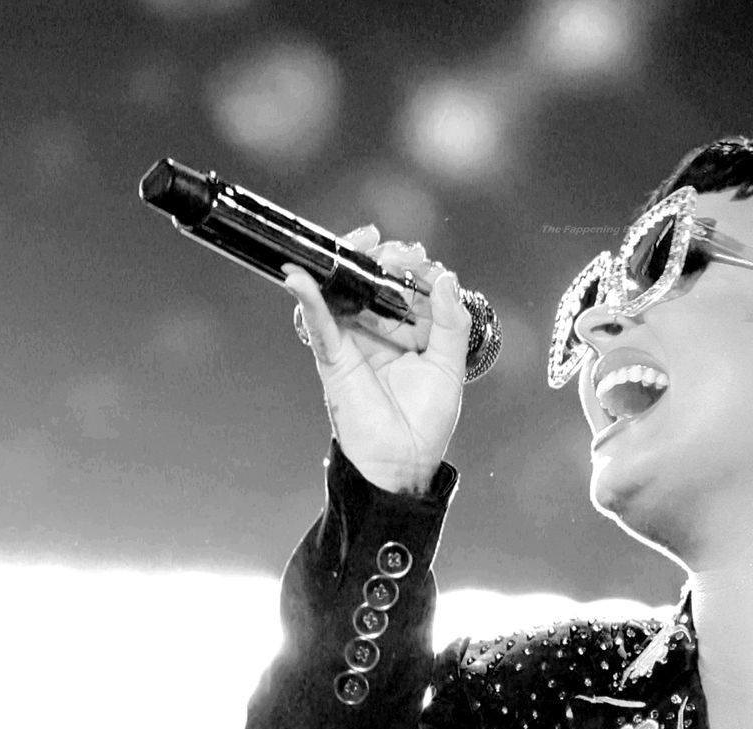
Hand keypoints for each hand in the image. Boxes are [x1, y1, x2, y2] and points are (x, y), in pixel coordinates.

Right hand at [283, 227, 471, 493]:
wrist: (402, 461)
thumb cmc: (425, 422)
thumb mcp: (450, 367)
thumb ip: (452, 323)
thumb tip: (447, 279)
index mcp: (411, 331)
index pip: (407, 285)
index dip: (414, 266)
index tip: (423, 262)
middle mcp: (379, 330)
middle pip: (372, 280)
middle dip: (382, 255)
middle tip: (395, 250)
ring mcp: (353, 339)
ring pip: (342, 291)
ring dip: (348, 262)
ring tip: (361, 244)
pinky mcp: (333, 356)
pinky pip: (316, 323)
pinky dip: (307, 299)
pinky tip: (300, 278)